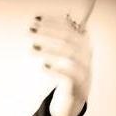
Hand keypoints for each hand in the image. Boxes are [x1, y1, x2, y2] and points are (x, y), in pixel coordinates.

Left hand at [26, 0, 94, 115]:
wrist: (75, 96)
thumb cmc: (66, 70)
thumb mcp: (63, 51)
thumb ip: (55, 35)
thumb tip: (37, 19)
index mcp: (83, 40)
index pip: (68, 26)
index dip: (52, 21)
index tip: (35, 19)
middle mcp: (86, 52)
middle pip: (67, 38)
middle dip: (47, 32)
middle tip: (29, 31)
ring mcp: (85, 67)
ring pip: (68, 55)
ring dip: (48, 50)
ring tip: (30, 49)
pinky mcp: (79, 84)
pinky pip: (69, 75)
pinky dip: (56, 70)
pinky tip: (42, 66)